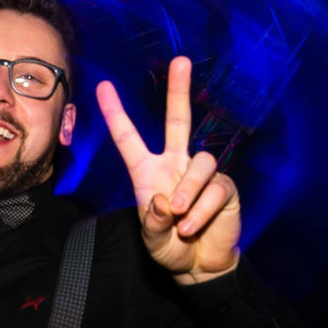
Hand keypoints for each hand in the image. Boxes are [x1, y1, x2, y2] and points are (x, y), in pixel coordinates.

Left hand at [96, 56, 240, 283]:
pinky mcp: (224, 188)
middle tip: (181, 60)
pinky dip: (202, 208)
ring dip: (188, 191)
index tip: (102, 87)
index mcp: (148, 173)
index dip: (116, 113)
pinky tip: (193, 225)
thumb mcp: (152, 240)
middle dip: (179, 91)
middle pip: (179, 121)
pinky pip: (216, 188)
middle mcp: (175, 165)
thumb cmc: (170, 248)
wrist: (200, 266)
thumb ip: (151, 222)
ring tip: (180, 218)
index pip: (129, 139)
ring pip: (201, 162)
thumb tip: (162, 200)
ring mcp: (201, 174)